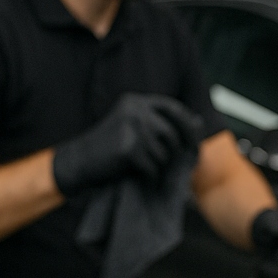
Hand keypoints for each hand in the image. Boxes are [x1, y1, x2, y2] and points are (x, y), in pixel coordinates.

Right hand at [52, 93, 204, 196]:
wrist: (79, 161)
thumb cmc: (109, 146)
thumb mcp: (133, 127)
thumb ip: (161, 123)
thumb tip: (198, 122)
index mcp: (136, 101)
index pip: (173, 109)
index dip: (188, 125)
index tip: (194, 141)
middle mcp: (134, 110)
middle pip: (172, 134)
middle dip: (175, 152)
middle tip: (171, 165)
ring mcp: (131, 128)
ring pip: (164, 153)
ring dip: (158, 165)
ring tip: (143, 167)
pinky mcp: (128, 148)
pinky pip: (153, 167)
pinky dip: (149, 176)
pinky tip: (137, 174)